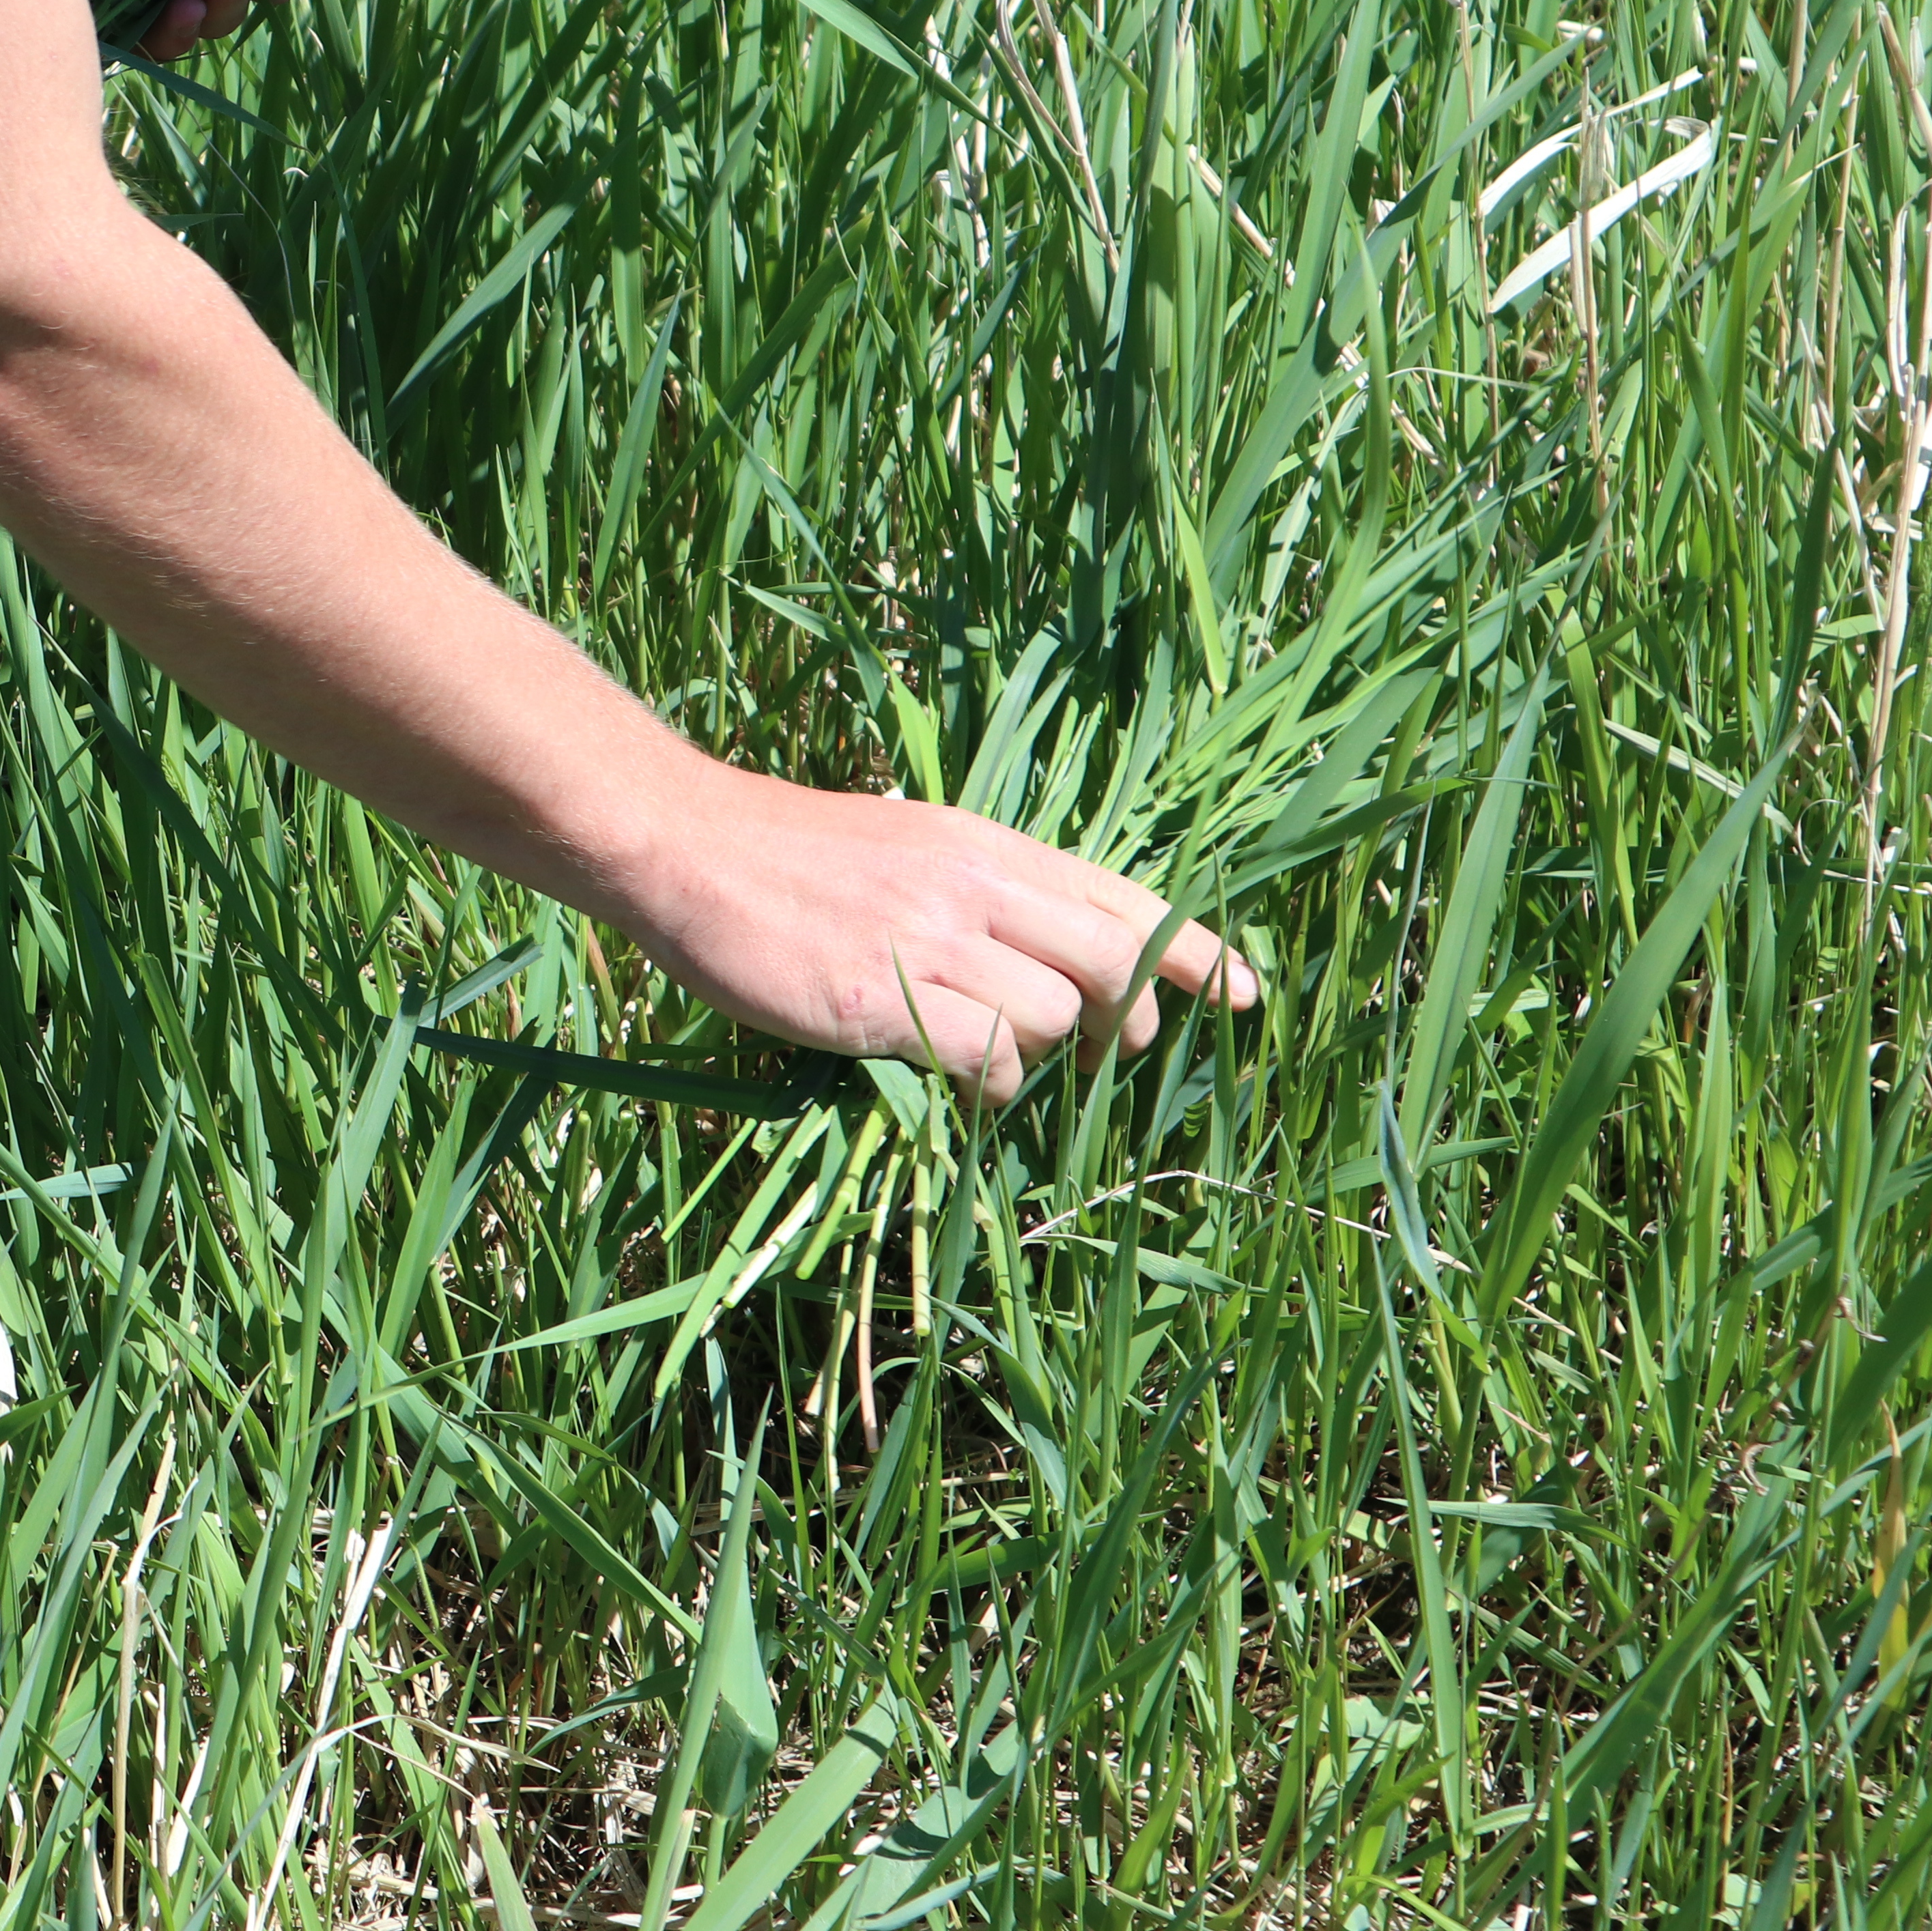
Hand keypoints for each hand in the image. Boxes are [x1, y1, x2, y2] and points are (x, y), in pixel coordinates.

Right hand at [621, 763, 1260, 1105]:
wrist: (685, 845)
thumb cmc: (785, 854)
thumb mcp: (905, 844)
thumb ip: (978, 889)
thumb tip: (1042, 958)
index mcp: (986, 844)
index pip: (1124, 895)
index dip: (1196, 951)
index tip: (1246, 993)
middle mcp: (974, 885)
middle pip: (1115, 960)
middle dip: (1132, 1021)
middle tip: (1107, 1055)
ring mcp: (929, 941)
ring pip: (1055, 1017)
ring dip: (1044, 1057)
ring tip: (996, 1063)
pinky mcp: (880, 998)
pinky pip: (986, 1059)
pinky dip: (992, 1086)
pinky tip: (958, 1084)